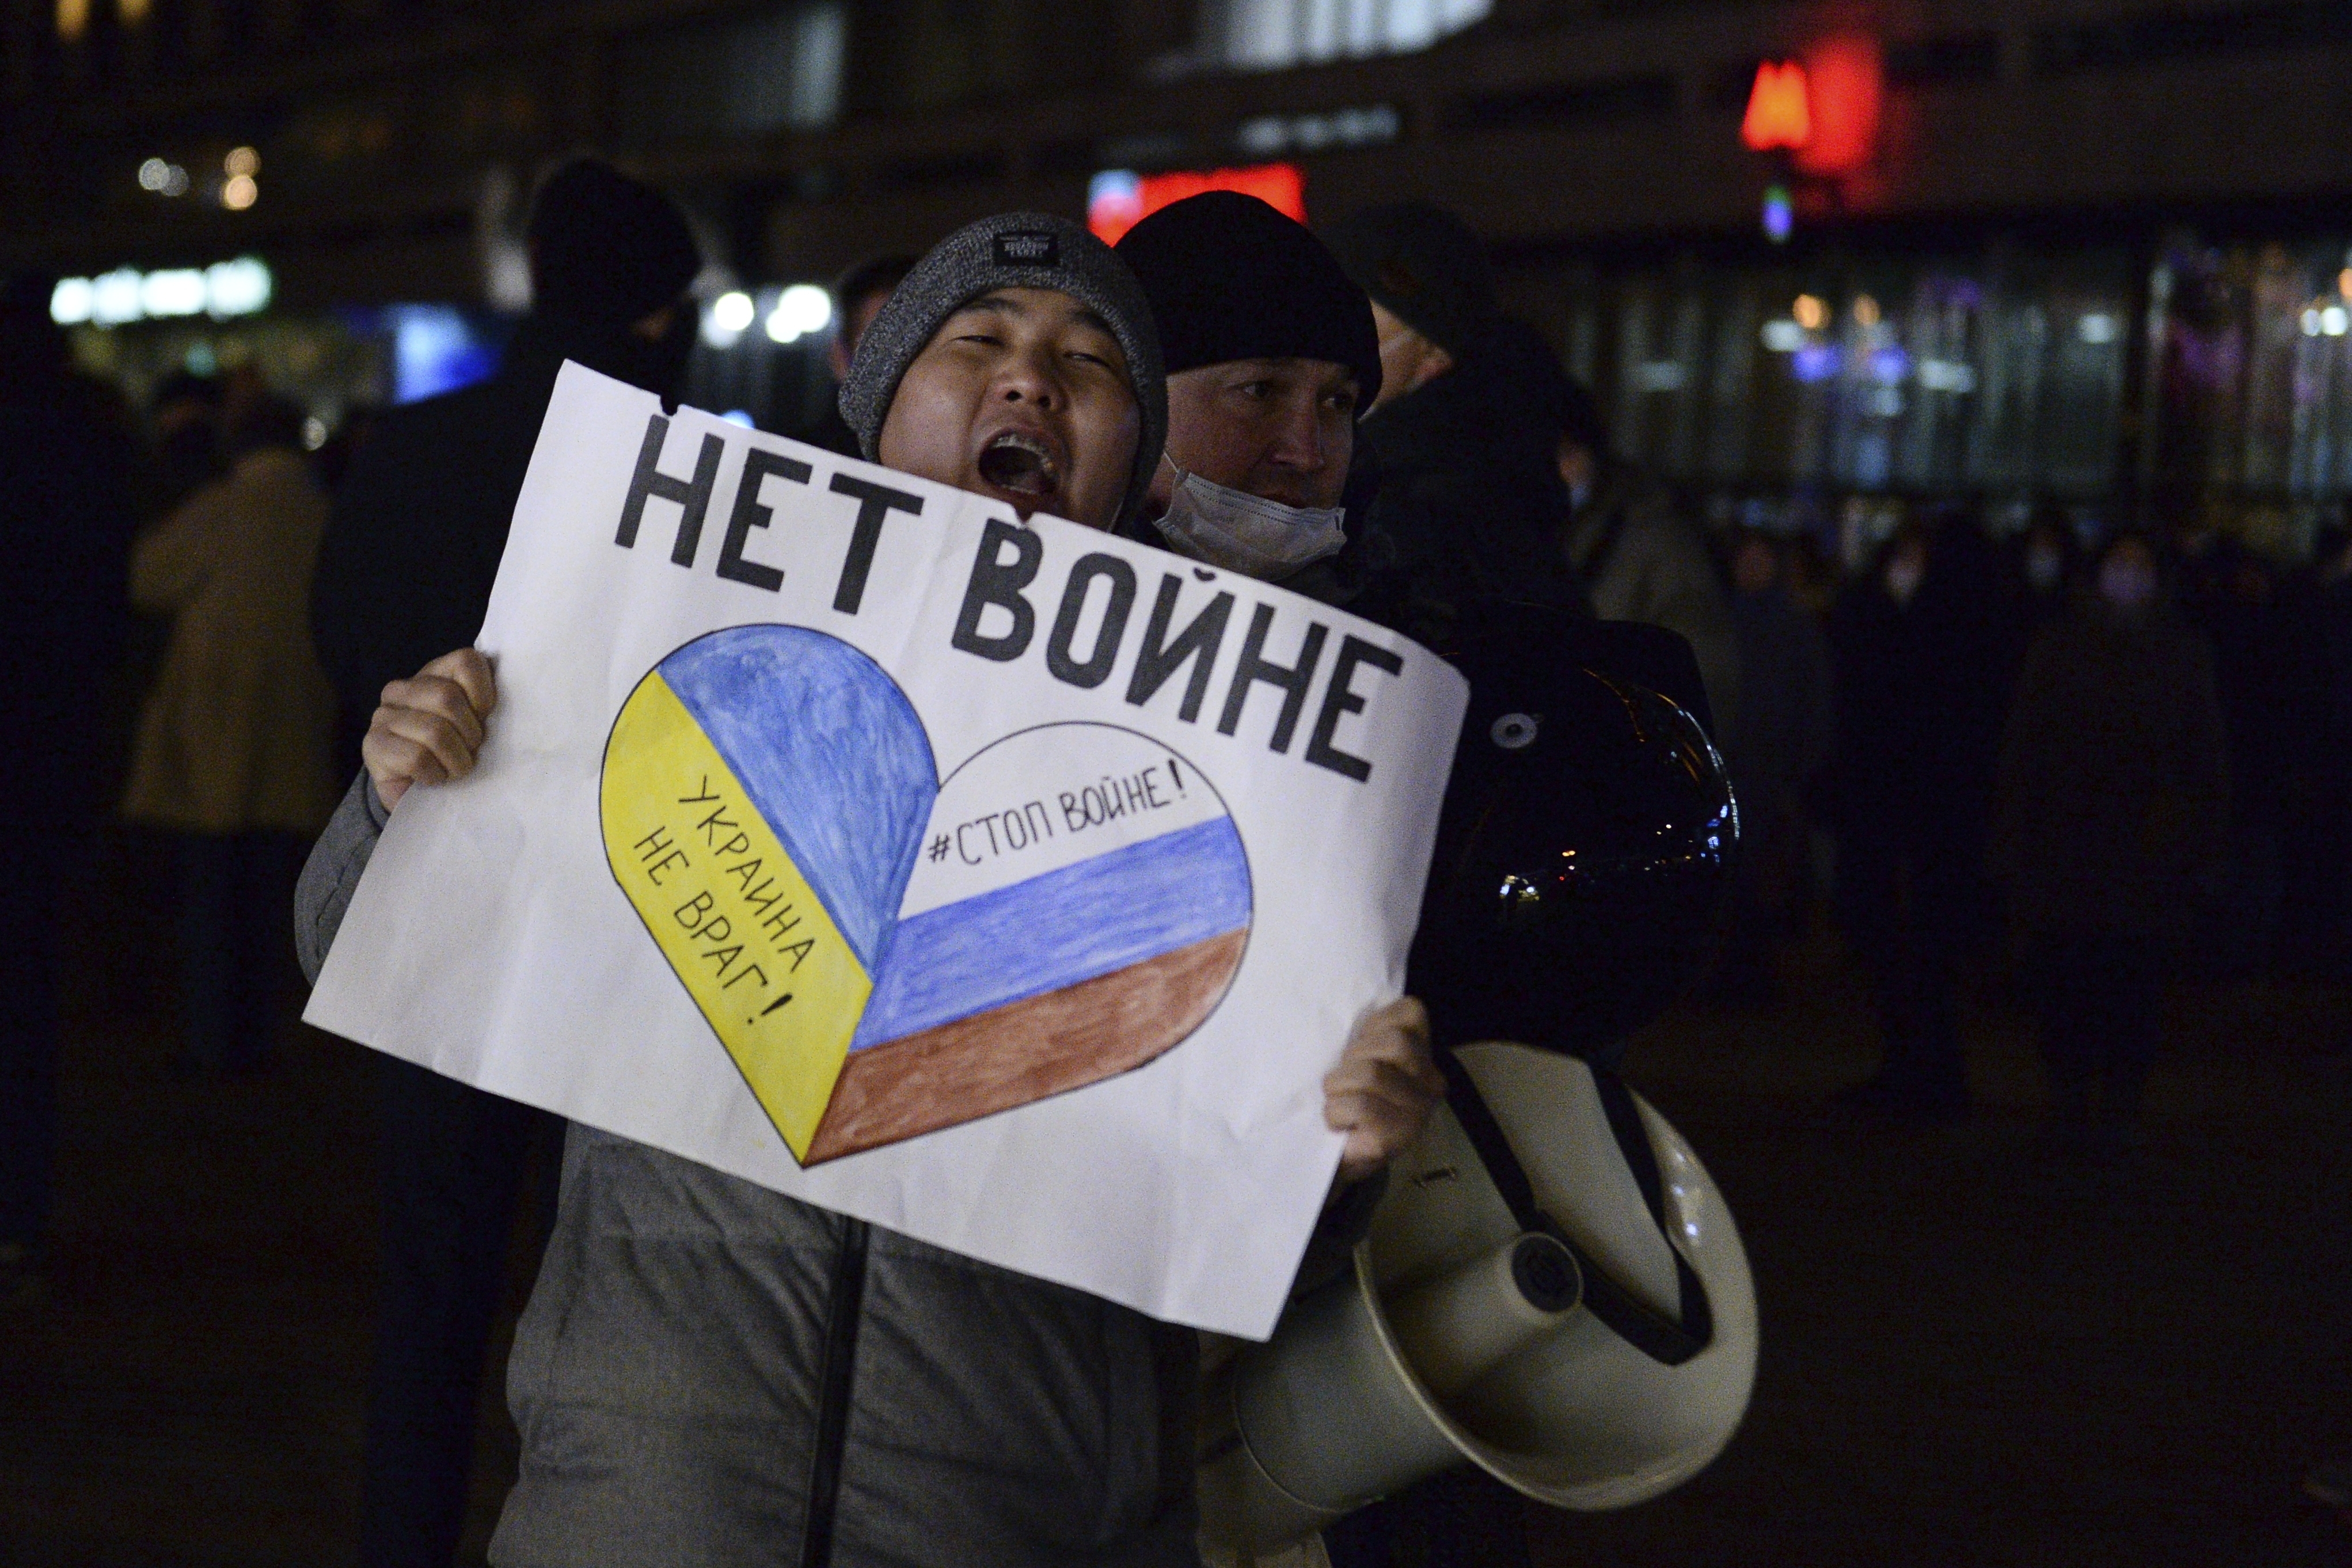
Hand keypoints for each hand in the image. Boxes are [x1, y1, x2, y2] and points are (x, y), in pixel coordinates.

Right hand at [362, 648, 496, 810]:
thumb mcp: (476, 724)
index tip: (485, 720)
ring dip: (456, 759)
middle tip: (470, 751)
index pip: (466, 661)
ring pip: (434, 731)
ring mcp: (383, 715)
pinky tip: (434, 779)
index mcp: (433, 673)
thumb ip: (486, 703)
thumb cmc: (455, 755)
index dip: (484, 696)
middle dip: (470, 733)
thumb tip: (517, 694)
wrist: (419, 797)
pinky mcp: (373, 745)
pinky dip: (435, 775)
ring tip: (455, 768)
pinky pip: (416, 758)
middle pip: (448, 698)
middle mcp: (402, 688)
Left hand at [1324, 997, 1443, 1184]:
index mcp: (1423, 1054)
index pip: (1411, 1011)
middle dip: (1354, 1056)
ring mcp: (1418, 1113)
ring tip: (1337, 1101)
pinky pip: (1360, 1106)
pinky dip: (1336, 1111)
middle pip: (1394, 1042)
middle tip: (1343, 1080)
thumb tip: (1342, 1009)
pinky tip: (1336, 1122)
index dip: (1374, 1024)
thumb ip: (1367, 1033)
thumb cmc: (1344, 1098)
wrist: (1332, 1157)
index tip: (1357, 1049)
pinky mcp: (1397, 1138)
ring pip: (1372, 1073)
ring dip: (1338, 1086)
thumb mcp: (1359, 1055)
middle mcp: (1431, 1082)